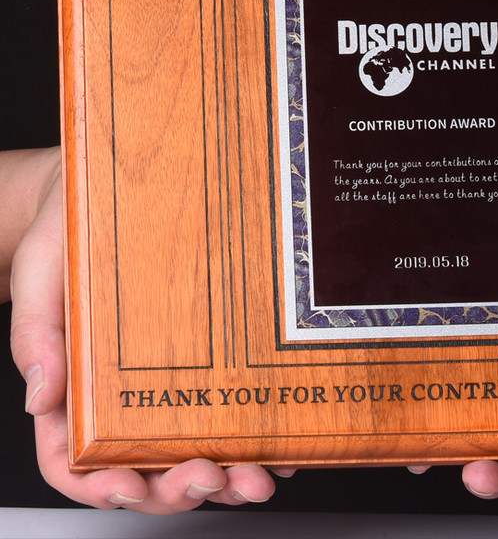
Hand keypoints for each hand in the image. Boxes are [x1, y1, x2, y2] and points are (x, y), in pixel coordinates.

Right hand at [8, 147, 285, 512]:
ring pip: (190, 451)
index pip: (73, 459)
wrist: (107, 188)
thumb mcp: (40, 275)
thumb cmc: (65, 234)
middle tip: (210, 477)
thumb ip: (35, 335)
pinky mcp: (205, 358)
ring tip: (255, 476)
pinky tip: (280, 442)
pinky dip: (255, 438)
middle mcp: (120, 396)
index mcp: (71, 389)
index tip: (129, 487)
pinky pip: (227, 407)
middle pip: (142, 469)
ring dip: (225, 478)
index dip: (98, 486)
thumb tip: (42, 398)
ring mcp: (165, 380)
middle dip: (176, 490)